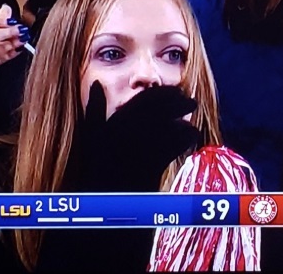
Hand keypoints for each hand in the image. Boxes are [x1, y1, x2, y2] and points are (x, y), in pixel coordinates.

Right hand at [75, 81, 200, 190]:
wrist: (103, 199)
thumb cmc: (97, 166)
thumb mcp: (91, 134)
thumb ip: (95, 108)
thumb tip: (96, 83)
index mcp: (115, 121)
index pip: (146, 97)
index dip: (165, 92)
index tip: (177, 91)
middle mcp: (129, 131)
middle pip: (164, 108)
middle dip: (181, 102)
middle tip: (191, 101)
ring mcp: (142, 147)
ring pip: (173, 124)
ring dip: (185, 121)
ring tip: (190, 122)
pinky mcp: (154, 164)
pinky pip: (177, 144)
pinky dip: (187, 138)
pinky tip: (190, 138)